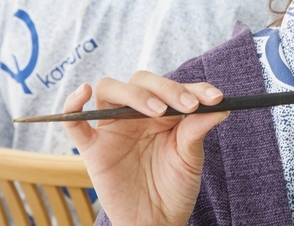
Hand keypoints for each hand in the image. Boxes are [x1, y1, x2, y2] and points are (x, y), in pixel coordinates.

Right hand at [61, 72, 228, 225]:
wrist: (157, 223)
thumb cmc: (175, 188)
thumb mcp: (191, 158)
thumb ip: (198, 130)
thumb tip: (221, 105)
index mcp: (163, 112)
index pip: (174, 87)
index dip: (195, 88)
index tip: (215, 98)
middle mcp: (136, 114)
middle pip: (141, 81)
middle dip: (167, 88)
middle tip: (188, 106)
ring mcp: (113, 129)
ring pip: (110, 90)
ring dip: (134, 94)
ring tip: (157, 111)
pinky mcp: (93, 150)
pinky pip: (74, 124)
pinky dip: (72, 104)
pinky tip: (82, 92)